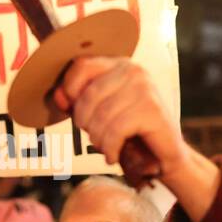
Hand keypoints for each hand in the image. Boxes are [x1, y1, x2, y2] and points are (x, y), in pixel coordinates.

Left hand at [53, 56, 218, 221]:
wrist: (163, 156)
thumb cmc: (129, 133)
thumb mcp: (99, 113)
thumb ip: (77, 101)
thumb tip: (58, 96)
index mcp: (119, 65)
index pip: (81, 66)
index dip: (70, 92)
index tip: (75, 114)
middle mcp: (133, 70)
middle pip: (88, 96)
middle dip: (85, 123)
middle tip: (96, 137)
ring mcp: (144, 88)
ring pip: (101, 116)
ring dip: (98, 140)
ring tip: (106, 148)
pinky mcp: (151, 110)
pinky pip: (116, 130)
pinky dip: (110, 148)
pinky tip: (113, 155)